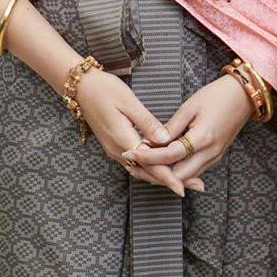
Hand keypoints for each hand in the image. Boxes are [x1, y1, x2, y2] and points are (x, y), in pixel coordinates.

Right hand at [71, 67, 189, 196]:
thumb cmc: (105, 90)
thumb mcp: (129, 102)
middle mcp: (117, 150)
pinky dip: (151, 168)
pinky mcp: (114, 144)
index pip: (150, 165)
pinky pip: (135, 163)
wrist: (81, 87)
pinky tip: (164, 166)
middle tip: (195, 186)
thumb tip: (166, 139)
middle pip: (147, 172)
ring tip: (185, 180)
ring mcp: (114, 149)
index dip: (168, 178)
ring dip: (161, 176)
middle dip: (170, 181)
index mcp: (123, 139)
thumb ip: (147, 122)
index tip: (183, 189)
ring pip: (141, 170)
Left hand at [128, 74, 255, 187]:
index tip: (131, 152)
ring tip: (145, 163)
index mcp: (203, 138)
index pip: (170, 155)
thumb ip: (171, 127)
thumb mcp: (190, 106)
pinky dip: (178, 169)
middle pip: (178, 176)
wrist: (245, 95)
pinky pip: (194, 171)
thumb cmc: (218, 95)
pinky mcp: (216, 156)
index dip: (148, 155)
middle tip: (136, 162)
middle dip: (155, 172)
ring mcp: (214, 157)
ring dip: (166, 173)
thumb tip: (152, 141)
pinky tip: (164, 162)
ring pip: (186, 177)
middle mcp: (210, 153)